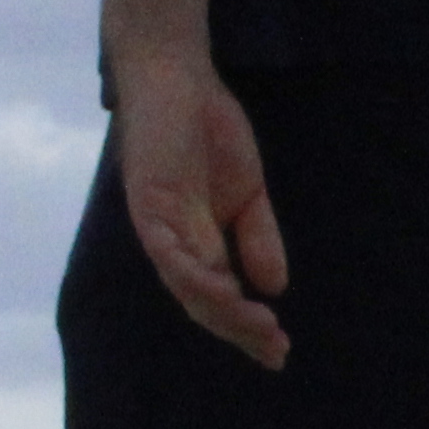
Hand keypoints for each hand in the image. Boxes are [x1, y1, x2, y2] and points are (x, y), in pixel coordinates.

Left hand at [110, 43, 290, 368]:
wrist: (177, 76)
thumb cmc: (208, 128)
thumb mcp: (247, 194)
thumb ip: (257, 238)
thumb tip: (275, 288)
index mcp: (193, 241)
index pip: (218, 296)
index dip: (246, 325)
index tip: (280, 349)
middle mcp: (171, 242)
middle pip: (202, 302)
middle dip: (239, 330)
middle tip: (275, 352)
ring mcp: (157, 225)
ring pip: (186, 286)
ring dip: (224, 312)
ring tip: (262, 328)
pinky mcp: (148, 204)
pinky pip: (169, 253)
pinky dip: (196, 276)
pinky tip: (228, 291)